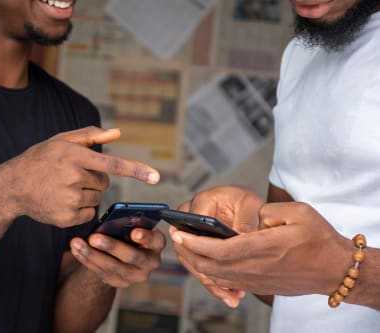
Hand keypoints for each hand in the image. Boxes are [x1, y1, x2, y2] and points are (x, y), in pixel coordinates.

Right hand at [0, 126, 159, 227]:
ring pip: (97, 198)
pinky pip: (88, 213)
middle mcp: (73, 178)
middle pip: (104, 183)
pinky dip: (80, 208)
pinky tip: (62, 201)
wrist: (12, 186)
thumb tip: (117, 134)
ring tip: (63, 188)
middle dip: (94, 179)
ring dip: (87, 194)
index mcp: (75, 156)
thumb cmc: (41, 159)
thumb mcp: (61, 141)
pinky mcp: (66, 218)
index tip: (156, 178)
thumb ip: (90, 135)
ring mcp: (69, 199)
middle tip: (72, 176)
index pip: (112, 165)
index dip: (136, 171)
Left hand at [70, 228, 165, 287]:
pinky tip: (76, 249)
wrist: (122, 253)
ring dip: (92, 254)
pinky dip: (86, 259)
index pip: (155, 240)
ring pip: (112, 267)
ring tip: (77, 243)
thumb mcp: (132, 226)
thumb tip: (110, 222)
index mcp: (156, 243)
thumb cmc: (128, 232)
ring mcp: (134, 275)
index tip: (134, 232)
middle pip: (131, 256)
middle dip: (111, 246)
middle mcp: (149, 262)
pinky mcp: (119, 282)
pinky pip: (101, 272)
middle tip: (94, 237)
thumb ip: (127, 224)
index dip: (146, 237)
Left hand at [171, 202, 351, 299]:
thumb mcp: (298, 213)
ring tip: (187, 248)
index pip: (219, 249)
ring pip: (216, 277)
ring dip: (197, 264)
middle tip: (177, 238)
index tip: (179, 233)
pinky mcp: (260, 286)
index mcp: (262, 248)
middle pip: (211, 266)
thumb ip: (268, 211)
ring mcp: (256, 280)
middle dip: (189, 253)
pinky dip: (212, 274)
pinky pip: (228, 283)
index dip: (195, 243)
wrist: (335, 270)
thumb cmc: (318, 239)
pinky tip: (207, 262)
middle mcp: (255, 267)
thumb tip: (251, 218)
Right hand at [172, 186, 263, 306]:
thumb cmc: (246, 203)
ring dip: (209, 279)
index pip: (190, 221)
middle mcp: (192, 218)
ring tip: (230, 295)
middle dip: (203, 267)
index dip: (199, 239)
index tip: (213, 255)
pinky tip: (229, 293)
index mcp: (203, 201)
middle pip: (186, 245)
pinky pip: (200, 267)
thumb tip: (240, 236)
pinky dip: (214, 282)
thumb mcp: (250, 205)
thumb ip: (245, 219)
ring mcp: (192, 235)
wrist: (248, 211)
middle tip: (222, 282)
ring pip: (192, 260)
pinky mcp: (198, 249)